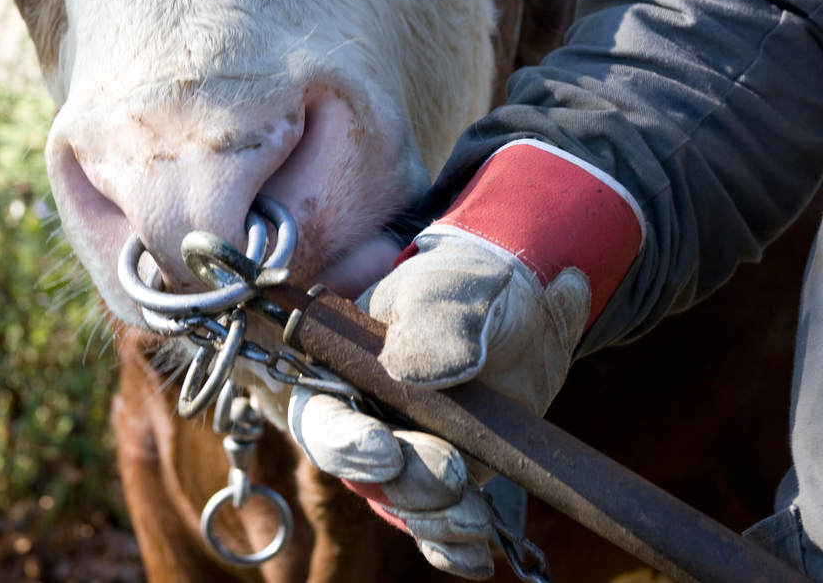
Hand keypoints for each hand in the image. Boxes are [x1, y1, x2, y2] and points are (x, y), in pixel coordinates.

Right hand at [289, 140, 644, 578]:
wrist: (519, 308)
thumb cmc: (467, 289)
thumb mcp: (451, 286)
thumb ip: (433, 318)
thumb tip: (413, 370)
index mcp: (344, 369)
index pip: (321, 416)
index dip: (345, 442)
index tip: (384, 451)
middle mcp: (367, 420)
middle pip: (363, 473)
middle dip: (405, 482)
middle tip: (450, 473)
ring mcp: (408, 456)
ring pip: (404, 508)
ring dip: (437, 519)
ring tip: (476, 517)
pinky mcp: (448, 483)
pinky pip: (441, 530)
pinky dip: (456, 547)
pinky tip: (479, 557)